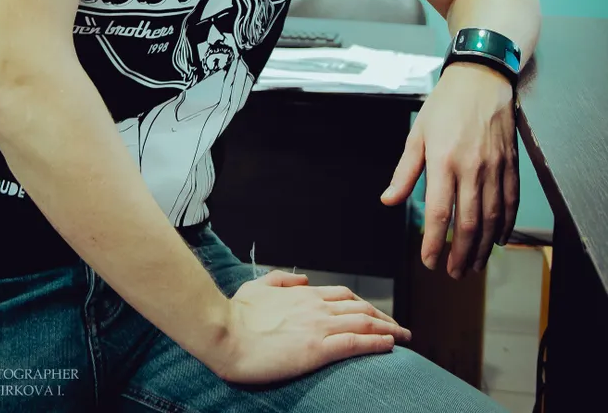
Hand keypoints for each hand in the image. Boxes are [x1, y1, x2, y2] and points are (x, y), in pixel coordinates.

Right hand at [213, 269, 410, 383]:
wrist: (224, 333)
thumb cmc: (236, 313)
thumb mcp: (257, 287)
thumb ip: (281, 281)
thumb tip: (303, 279)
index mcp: (303, 295)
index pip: (344, 296)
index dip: (364, 304)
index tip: (377, 313)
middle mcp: (316, 307)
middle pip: (360, 307)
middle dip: (384, 316)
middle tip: (400, 328)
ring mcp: (318, 326)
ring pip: (364, 323)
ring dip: (389, 329)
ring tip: (405, 337)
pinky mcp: (317, 349)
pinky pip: (355, 343)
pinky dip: (376, 343)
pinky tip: (390, 346)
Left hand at [380, 62, 518, 277]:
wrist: (481, 78)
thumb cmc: (444, 104)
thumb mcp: (417, 133)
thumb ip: (405, 171)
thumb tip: (388, 200)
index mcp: (443, 160)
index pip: (440, 213)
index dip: (435, 243)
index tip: (429, 261)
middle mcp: (471, 167)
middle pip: (468, 223)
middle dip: (460, 254)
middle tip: (453, 273)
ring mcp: (494, 167)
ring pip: (491, 218)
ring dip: (482, 247)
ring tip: (473, 265)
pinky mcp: (510, 164)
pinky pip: (510, 202)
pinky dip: (506, 226)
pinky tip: (497, 241)